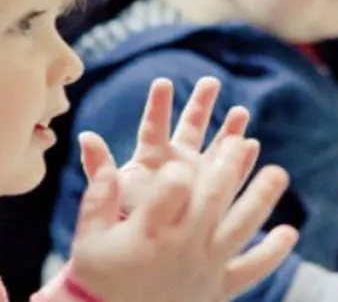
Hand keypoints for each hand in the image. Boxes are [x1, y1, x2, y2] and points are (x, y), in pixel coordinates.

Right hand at [69, 134, 297, 301]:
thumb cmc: (98, 273)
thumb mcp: (90, 232)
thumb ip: (98, 188)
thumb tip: (90, 138)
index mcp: (148, 230)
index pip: (171, 190)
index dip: (181, 170)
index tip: (188, 155)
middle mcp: (181, 247)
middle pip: (211, 199)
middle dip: (227, 166)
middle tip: (239, 141)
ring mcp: (203, 267)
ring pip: (240, 228)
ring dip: (261, 198)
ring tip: (278, 173)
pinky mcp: (216, 288)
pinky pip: (250, 269)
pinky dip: (271, 253)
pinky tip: (288, 233)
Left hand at [79, 76, 251, 212]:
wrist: (136, 257)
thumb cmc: (120, 225)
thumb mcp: (107, 194)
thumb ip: (99, 166)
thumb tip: (86, 136)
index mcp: (149, 160)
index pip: (154, 127)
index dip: (159, 105)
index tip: (163, 83)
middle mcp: (174, 163)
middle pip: (189, 129)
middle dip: (200, 105)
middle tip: (211, 81)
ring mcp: (195, 179)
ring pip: (213, 149)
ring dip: (227, 130)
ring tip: (240, 112)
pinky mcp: (210, 198)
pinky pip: (227, 176)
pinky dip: (239, 161)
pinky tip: (251, 145)